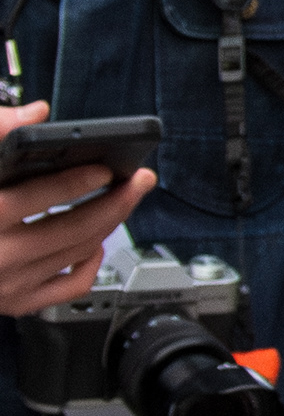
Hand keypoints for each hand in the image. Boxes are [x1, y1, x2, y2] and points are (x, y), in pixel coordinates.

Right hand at [0, 102, 156, 320]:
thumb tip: (35, 113)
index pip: (34, 197)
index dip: (75, 180)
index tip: (105, 168)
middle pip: (71, 229)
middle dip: (115, 202)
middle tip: (139, 180)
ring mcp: (8, 284)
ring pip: (77, 252)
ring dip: (108, 224)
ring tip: (123, 199)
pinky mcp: (17, 302)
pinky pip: (70, 286)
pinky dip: (90, 262)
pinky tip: (94, 240)